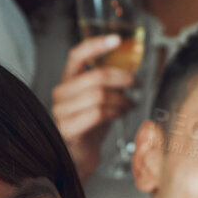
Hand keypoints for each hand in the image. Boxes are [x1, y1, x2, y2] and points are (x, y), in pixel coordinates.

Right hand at [50, 34, 136, 177]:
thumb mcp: (99, 99)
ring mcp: (61, 112)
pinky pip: (97, 114)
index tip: (117, 40)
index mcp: (68, 81)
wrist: (78, 157)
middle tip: (136, 83)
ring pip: (99, 95)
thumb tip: (130, 69)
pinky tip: (122, 114)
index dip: (97, 45)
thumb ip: (107, 84)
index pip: (77, 55)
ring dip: (121, 100)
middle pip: (96, 76)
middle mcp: (61, 93)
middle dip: (122, 78)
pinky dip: (115, 112)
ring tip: (130, 104)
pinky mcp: (68, 129)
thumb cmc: (89, 127)